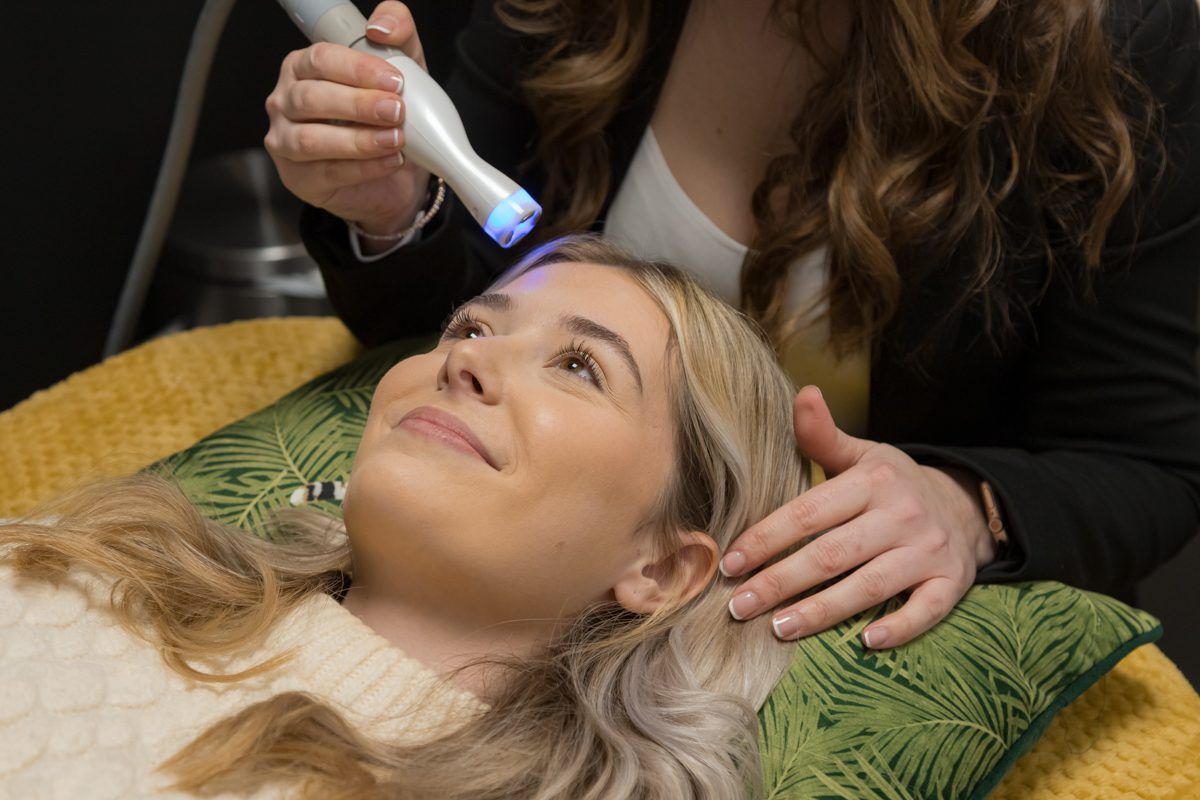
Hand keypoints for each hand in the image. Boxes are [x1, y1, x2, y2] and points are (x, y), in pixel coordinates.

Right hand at [264, 2, 430, 240]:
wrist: (395, 175)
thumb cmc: (386, 118)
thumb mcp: (401, 73)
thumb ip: (398, 37)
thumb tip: (382, 26)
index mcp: (304, 68)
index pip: (320, 59)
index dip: (358, 69)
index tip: (395, 80)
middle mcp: (287, 102)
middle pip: (312, 97)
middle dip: (359, 104)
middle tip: (397, 110)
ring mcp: (286, 141)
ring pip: (312, 139)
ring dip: (359, 140)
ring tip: (396, 139)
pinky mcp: (298, 178)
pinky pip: (327, 172)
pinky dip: (364, 167)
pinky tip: (391, 160)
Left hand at [721, 385, 997, 648]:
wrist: (966, 505)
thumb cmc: (894, 485)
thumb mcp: (862, 455)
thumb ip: (822, 435)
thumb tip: (803, 395)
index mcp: (872, 481)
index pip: (809, 512)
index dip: (767, 538)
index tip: (730, 562)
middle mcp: (901, 514)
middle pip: (833, 553)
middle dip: (782, 581)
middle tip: (740, 605)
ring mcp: (928, 550)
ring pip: (871, 585)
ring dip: (824, 610)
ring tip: (780, 629)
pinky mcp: (953, 582)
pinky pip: (927, 609)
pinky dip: (899, 627)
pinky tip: (866, 642)